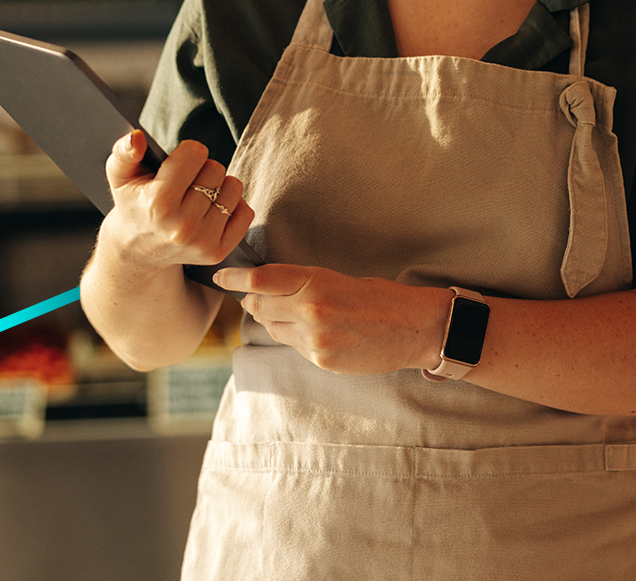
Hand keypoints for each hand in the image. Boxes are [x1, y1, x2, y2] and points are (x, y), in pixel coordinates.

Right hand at [100, 132, 254, 270]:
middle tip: (186, 182)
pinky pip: (246, 213)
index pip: (195, 153)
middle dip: (203, 169)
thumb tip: (136, 137)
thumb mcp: (121, 176)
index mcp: (159, 202)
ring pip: (233, 188)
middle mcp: (182, 225)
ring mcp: (201, 241)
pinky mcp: (217, 252)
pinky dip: (234, 206)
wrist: (137, 250)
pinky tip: (213, 210)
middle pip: (215, 169)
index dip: (187, 152)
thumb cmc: (134, 204)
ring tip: (199, 195)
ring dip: (220, 186)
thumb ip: (124, 152)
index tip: (179, 162)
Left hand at [215, 263, 447, 375]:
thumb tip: (267, 291)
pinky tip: (317, 330)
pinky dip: (295, 336)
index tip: (221, 275)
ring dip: (274, 319)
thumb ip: (302, 285)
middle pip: (258, 305)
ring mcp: (314, 339)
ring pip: (273, 328)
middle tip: (252, 294)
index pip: (260, 280)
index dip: (235, 277)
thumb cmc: (381, 297)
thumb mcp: (339, 280)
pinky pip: (293, 346)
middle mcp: (310, 311)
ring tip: (296, 312)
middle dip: (252, 300)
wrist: (414, 328)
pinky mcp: (320, 360)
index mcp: (315, 282)